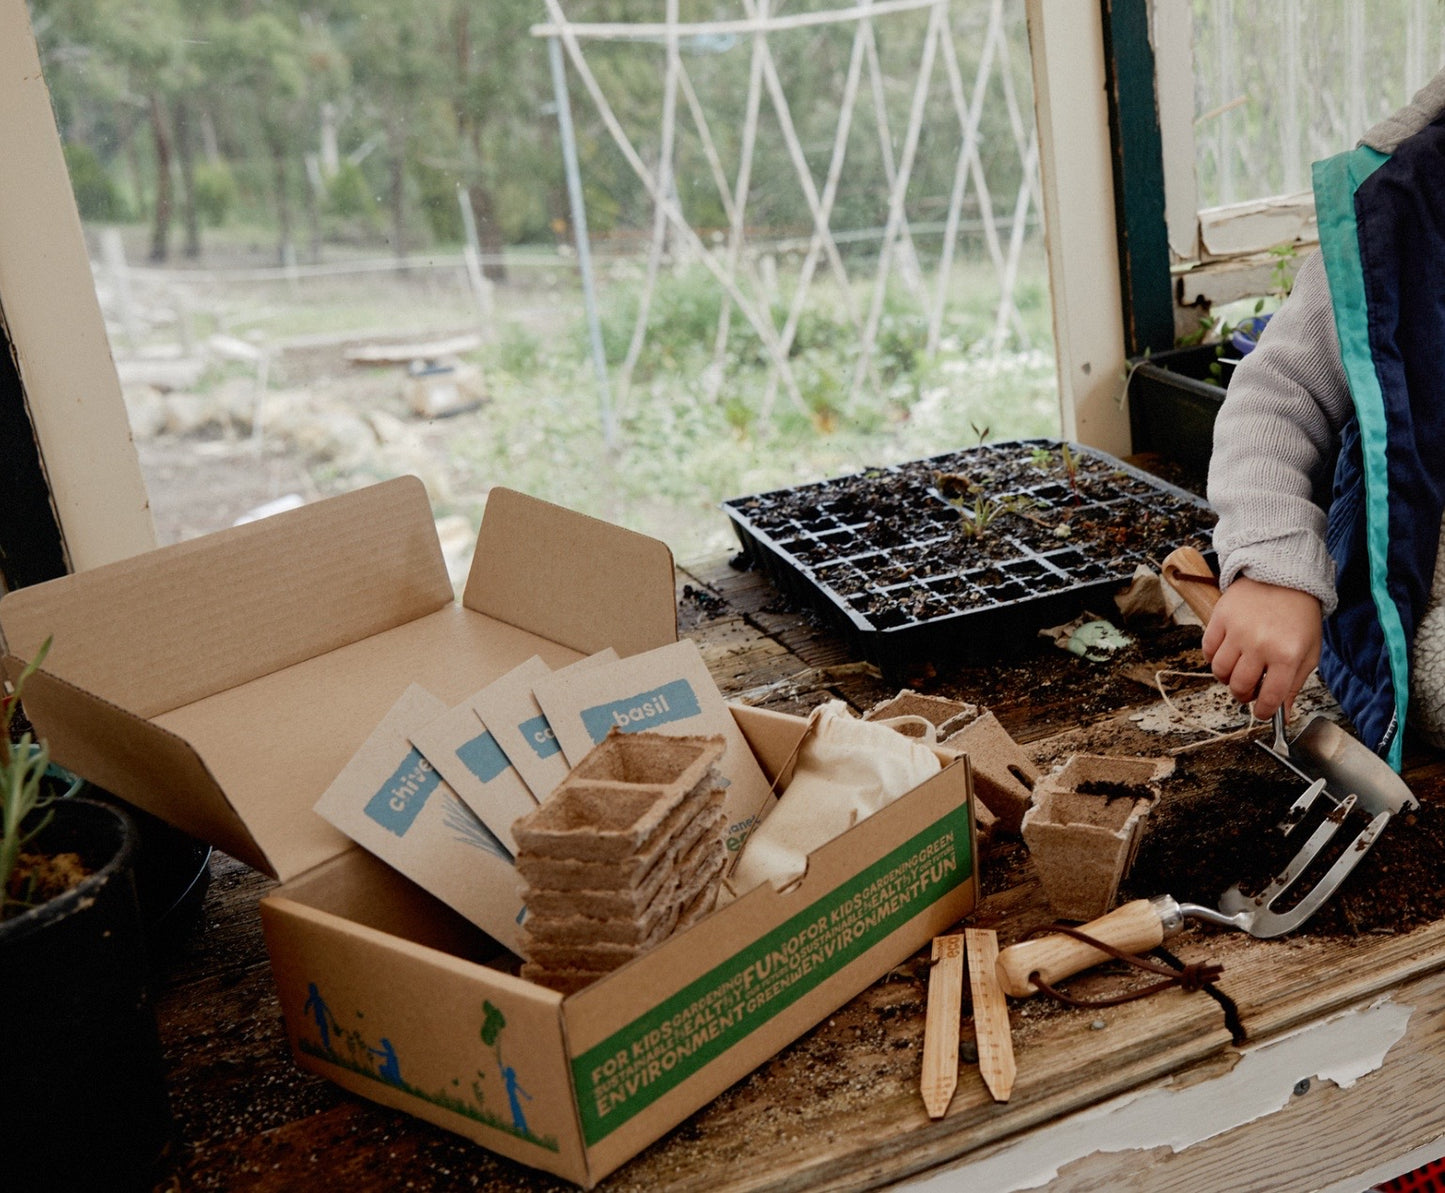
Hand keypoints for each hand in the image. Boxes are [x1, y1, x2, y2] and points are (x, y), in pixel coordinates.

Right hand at [1201, 576, 1321, 719]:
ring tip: (1236, 671)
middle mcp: (1260, 645)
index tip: (1261, 711)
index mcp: (1287, 655)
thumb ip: (1294, 684)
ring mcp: (1237, 631)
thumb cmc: (1299, 615)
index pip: (1270, 697)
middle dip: (1243, 695)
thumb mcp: (1308, 652)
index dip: (1263, 711)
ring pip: (1220, 671)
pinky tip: (1226, 653)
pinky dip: (1213, 657)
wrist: (1283, 576)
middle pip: (1239, 686)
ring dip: (1226, 677)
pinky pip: (1207, 650)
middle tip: (1249, 690)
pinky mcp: (1220, 618)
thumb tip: (1283, 714)